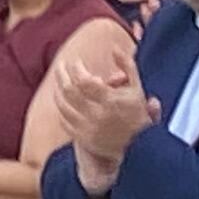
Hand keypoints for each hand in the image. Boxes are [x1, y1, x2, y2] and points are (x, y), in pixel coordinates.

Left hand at [54, 46, 153, 173]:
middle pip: (69, 90)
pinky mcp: (82, 138)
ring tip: (60, 80)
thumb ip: (128, 67)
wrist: (140, 150)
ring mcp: (88, 128)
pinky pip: (64, 120)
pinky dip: (62, 108)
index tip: (76, 61)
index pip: (84, 80)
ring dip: (59, 90)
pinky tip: (62, 100)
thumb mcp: (138, 90)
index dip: (77, 68)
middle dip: (62, 74)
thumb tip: (114, 48)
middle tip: (61, 65)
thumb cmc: (138, 116)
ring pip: (63, 105)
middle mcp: (98, 115)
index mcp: (111, 101)